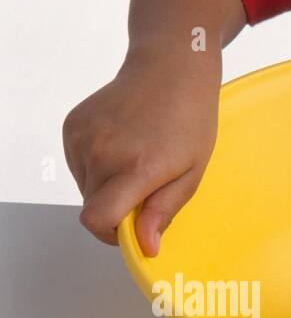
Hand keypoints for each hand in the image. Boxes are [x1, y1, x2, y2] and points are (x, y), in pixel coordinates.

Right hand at [63, 47, 218, 255]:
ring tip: (136, 161)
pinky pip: (78, 165)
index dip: (111, 235)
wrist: (169, 71)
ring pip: (85, 187)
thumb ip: (163, 212)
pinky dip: (97, 167)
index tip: (131, 231)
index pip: (97, 219)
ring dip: (107, 187)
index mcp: (135, 168)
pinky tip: (121, 147)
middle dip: (116, 209)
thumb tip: (145, 246)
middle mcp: (102, 152)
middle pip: (92, 207)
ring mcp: (82, 137)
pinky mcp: (72, 126)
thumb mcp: (191, 175)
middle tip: (146, 189)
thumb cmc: (190, 122)